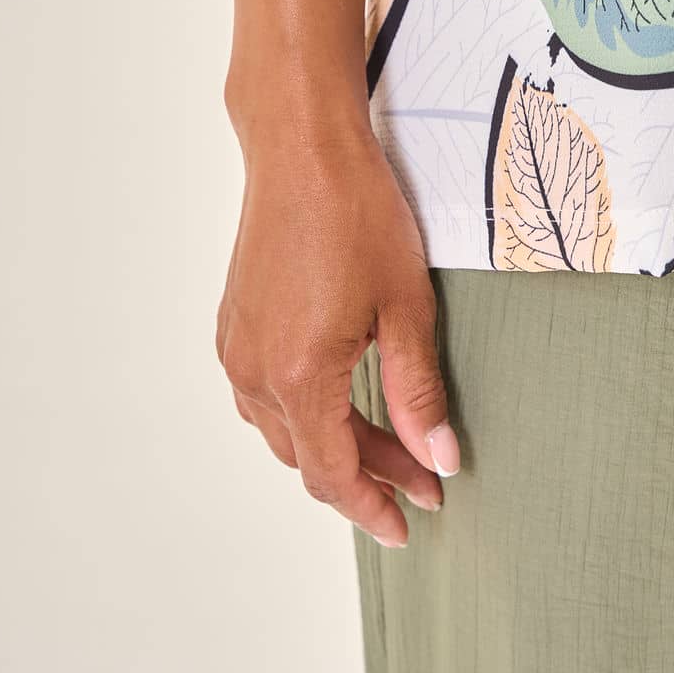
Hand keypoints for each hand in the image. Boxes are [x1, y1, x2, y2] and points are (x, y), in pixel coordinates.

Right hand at [215, 118, 459, 546]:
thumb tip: (437, 455)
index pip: (334, 474)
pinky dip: (306, 414)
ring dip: (336, 445)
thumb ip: (417, 392)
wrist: (302, 149)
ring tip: (392, 443)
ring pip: (284, 430)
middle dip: (367, 477)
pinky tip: (342, 402)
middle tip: (422, 478)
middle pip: (308, 457)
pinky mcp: (236, 323)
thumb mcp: (405, 308)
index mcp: (298, 376)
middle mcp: (255, 370)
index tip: (409, 523)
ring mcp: (238, 347)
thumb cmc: (354, 212)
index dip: (374, 506)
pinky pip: (264, 395)